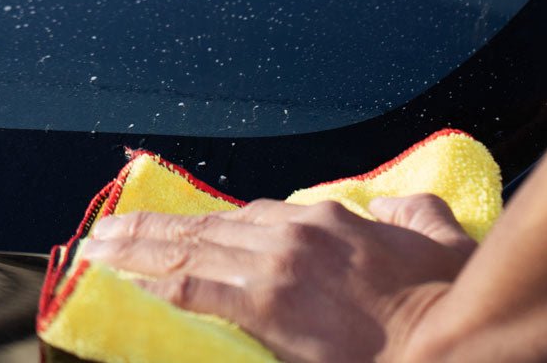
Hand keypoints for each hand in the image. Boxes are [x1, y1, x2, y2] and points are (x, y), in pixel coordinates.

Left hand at [81, 193, 475, 362]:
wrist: (449, 338)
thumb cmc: (447, 297)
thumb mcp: (439, 241)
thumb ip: (414, 214)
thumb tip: (396, 208)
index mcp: (328, 218)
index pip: (250, 216)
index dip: (205, 223)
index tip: (175, 228)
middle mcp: (295, 231)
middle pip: (209, 227)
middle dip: (154, 230)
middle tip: (106, 231)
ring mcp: (280, 265)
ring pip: (194, 251)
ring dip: (140, 251)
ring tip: (98, 251)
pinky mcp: (271, 304)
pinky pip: (198, 290)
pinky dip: (157, 284)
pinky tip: (126, 284)